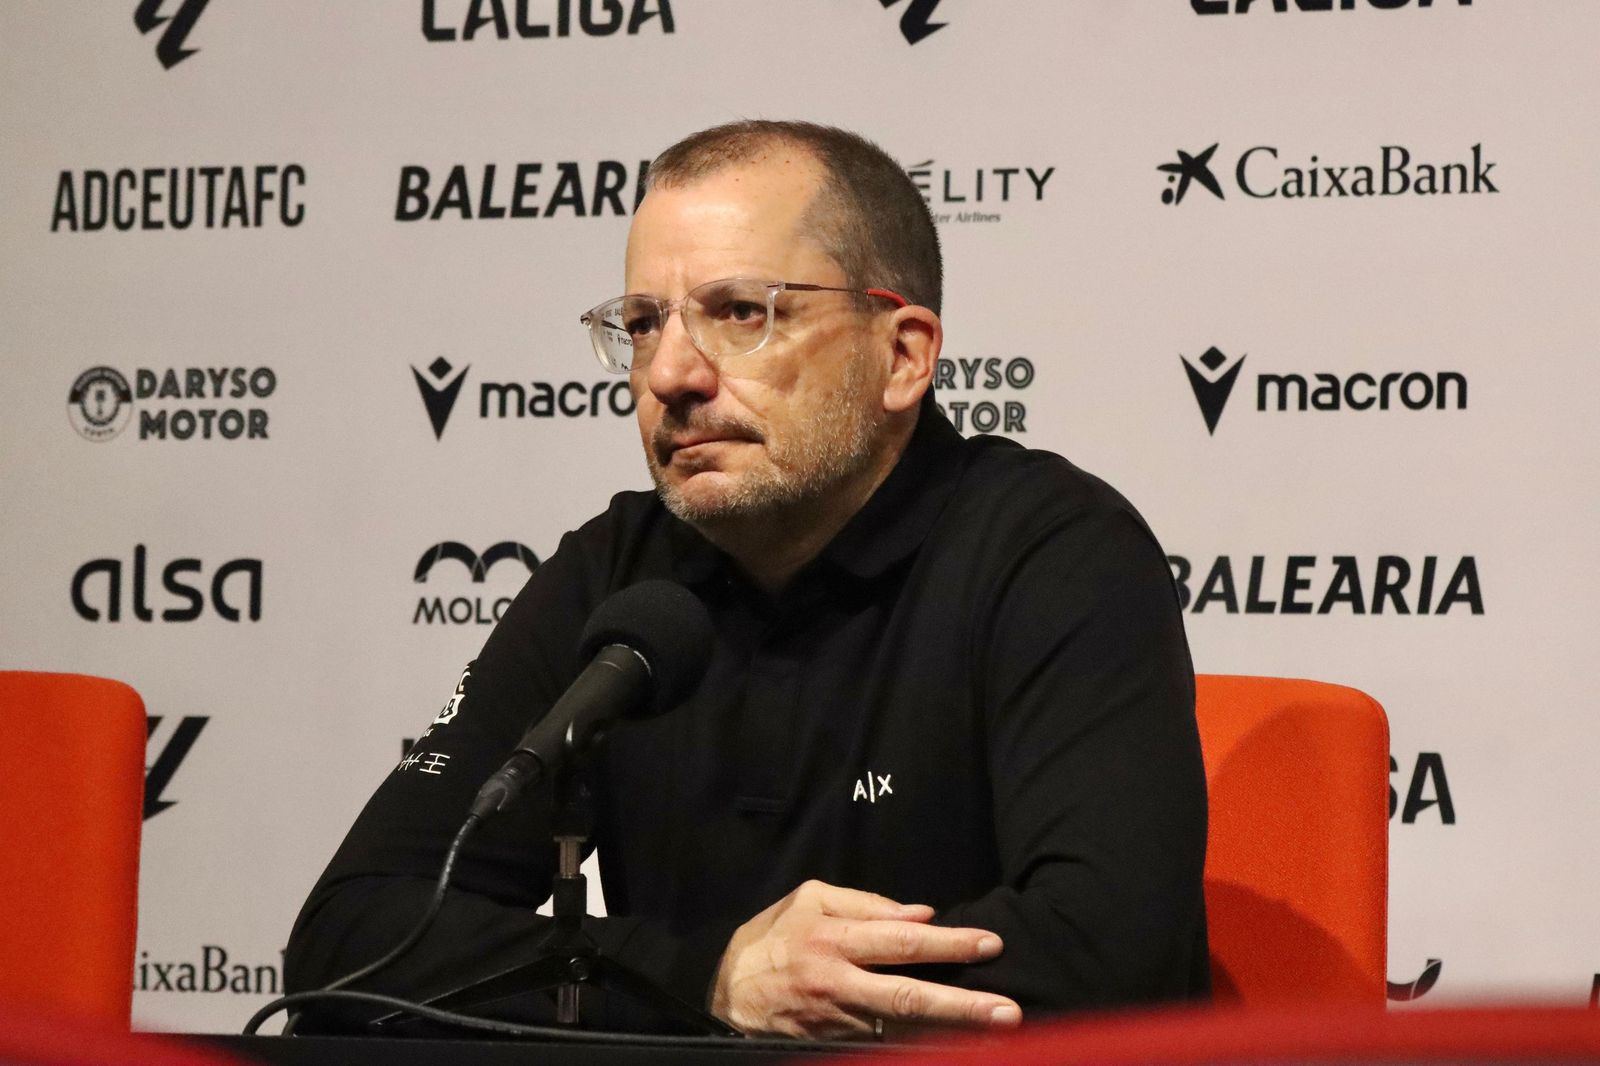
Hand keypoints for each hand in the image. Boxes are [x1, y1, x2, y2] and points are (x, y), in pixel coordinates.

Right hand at [709, 879, 1022, 1039]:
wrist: (722, 998)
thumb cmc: (769, 940)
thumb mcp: (807, 901)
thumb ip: (864, 903)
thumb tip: (919, 913)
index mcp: (832, 939)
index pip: (901, 941)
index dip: (948, 943)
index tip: (990, 944)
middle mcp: (838, 984)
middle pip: (908, 996)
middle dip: (962, 1006)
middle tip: (1007, 1011)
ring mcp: (838, 1023)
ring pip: (901, 1029)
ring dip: (948, 1033)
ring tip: (994, 1035)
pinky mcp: (834, 1047)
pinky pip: (883, 1045)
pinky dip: (917, 1046)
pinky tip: (952, 1046)